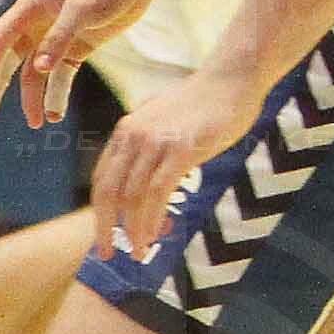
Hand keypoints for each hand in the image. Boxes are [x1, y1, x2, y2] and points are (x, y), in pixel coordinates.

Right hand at [0, 0, 158, 130]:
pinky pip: (61, 75)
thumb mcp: (82, 10)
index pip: (2, 38)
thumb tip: (39, 69)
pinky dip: (57, 93)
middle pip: (11, 61)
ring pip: (36, 73)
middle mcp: (38, 24)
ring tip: (37, 123)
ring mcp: (56, 37)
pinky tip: (56, 113)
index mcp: (31, 8)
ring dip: (34, 97)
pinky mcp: (76, 47)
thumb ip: (59, 39)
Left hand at [89, 58, 261, 262]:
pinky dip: (151, 218)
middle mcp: (133, 136)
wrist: (231, 80)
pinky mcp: (180, 148)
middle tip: (108, 254)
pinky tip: (154, 235)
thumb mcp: (166, 126)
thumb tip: (151, 189)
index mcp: (125, 132)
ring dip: (134, 229)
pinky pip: (157, 192)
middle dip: (104, 227)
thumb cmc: (205, 106)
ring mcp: (156, 142)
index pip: (103, 179)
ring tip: (139, 251)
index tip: (104, 235)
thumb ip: (152, 152)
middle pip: (109, 191)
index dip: (102, 212)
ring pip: (133, 196)